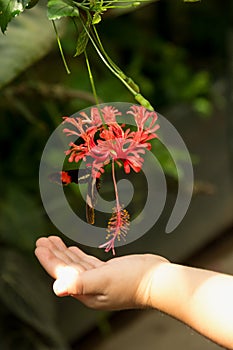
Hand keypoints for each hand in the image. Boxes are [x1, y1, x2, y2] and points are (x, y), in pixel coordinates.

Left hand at [35, 236, 167, 309]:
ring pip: (76, 264)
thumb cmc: (134, 282)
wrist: (159, 281)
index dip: (49, 260)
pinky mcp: (108, 272)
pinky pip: (88, 263)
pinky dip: (78, 255)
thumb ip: (80, 283)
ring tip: (53, 241)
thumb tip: (57, 289)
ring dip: (64, 252)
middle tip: (42, 240)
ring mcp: (99, 279)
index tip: (39, 245)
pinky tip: (73, 249)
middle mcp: (90, 287)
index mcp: (86, 292)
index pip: (61, 273)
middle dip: (54, 254)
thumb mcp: (104, 280)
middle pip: (66, 268)